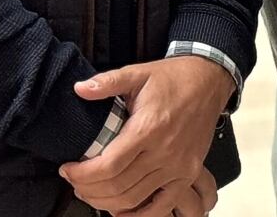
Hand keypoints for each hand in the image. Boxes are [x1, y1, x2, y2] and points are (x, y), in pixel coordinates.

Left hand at [58, 56, 237, 211]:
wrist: (210, 80)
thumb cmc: (174, 78)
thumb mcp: (138, 73)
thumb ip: (107, 82)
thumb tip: (79, 89)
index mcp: (149, 128)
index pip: (107, 166)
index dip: (81, 174)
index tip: (67, 169)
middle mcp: (165, 152)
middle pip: (117, 187)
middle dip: (87, 189)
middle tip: (74, 181)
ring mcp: (179, 166)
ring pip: (134, 199)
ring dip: (106, 202)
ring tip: (90, 192)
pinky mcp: (189, 173)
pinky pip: (163, 206)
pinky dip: (139, 215)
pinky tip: (121, 211)